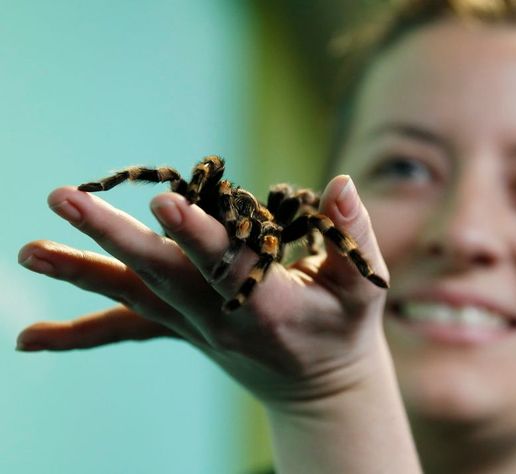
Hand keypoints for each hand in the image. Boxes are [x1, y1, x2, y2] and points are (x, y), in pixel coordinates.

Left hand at [17, 175, 389, 404]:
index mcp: (270, 307)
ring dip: (81, 269)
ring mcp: (195, 327)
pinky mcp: (181, 329)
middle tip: (67, 199)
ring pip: (135, 294)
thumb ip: (353, 235)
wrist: (317, 387)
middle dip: (114, 235)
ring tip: (27, 250)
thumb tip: (340, 183)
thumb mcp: (364, 286)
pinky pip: (127, 327)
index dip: (199, 235)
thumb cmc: (345, 329)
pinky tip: (28, 339)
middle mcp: (222, 320)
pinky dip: (77, 332)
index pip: (230, 266)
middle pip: (164, 274)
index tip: (166, 202)